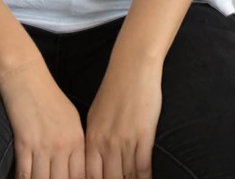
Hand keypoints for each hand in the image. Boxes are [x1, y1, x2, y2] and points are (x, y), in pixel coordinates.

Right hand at [0, 58, 86, 178]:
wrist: (26, 77)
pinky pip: (25, 174)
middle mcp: (63, 146)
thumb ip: (76, 144)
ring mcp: (43, 146)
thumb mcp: (71, 119)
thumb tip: (76, 167)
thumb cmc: (49, 97)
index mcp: (77, 140)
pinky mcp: (24, 144)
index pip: (82, 177)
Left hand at [84, 50, 161, 178]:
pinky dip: (145, 178)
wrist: (132, 67)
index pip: (89, 175)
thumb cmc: (115, 90)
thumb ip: (95, 140)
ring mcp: (124, 140)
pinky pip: (143, 166)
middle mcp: (105, 143)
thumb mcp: (97, 115)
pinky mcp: (143, 136)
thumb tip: (95, 161)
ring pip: (126, 176)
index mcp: (91, 138)